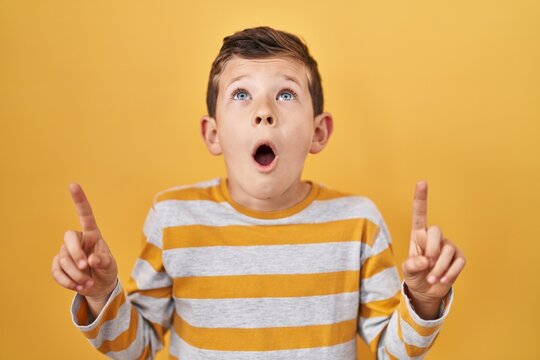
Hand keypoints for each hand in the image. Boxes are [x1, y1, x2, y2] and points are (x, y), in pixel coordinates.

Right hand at [51, 183, 117, 303]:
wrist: (98, 286)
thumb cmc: (106, 271)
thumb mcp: (111, 266)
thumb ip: (103, 261)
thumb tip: (91, 259)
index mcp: (93, 235)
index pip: (85, 215)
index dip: (79, 200)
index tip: (73, 184)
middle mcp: (78, 240)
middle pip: (68, 239)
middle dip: (75, 255)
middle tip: (84, 268)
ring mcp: (66, 252)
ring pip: (63, 259)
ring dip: (75, 275)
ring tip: (88, 283)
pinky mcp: (58, 265)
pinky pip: (56, 271)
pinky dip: (67, 282)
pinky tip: (78, 286)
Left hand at [402, 181, 465, 313]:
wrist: (427, 291)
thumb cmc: (415, 276)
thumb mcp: (408, 271)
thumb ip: (412, 265)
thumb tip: (424, 261)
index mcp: (418, 235)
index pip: (420, 214)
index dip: (421, 198)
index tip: (422, 181)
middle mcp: (434, 237)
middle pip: (436, 231)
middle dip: (431, 249)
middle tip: (426, 265)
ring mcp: (448, 246)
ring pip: (447, 250)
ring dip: (439, 268)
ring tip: (431, 278)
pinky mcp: (459, 257)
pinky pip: (458, 262)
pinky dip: (449, 273)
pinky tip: (442, 279)